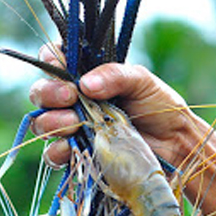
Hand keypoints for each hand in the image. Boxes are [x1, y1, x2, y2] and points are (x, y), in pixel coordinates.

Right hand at [27, 46, 206, 167]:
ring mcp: (73, 128)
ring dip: (51, 121)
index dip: (50, 61)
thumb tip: (86, 84)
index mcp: (86, 75)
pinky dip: (57, 150)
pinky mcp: (78, 154)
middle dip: (49, 93)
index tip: (61, 67)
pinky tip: (70, 146)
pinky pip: (54, 154)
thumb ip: (114, 75)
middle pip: (41, 93)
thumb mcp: (141, 80)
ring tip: (72, 123)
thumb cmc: (160, 106)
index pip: (54, 61)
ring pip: (42, 123)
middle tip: (70, 97)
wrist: (175, 144)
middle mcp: (74, 100)